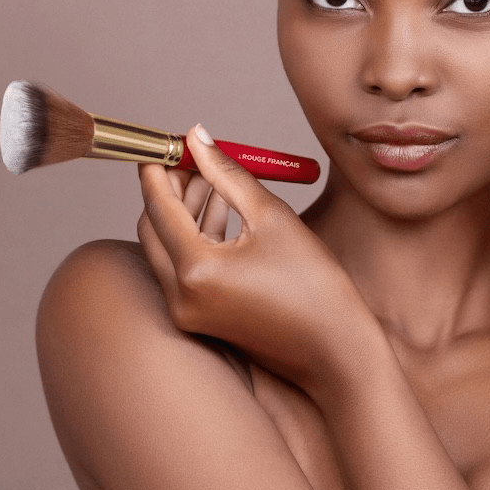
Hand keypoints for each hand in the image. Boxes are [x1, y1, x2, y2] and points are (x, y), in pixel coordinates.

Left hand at [137, 125, 371, 391]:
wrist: (336, 351)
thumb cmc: (314, 286)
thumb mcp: (272, 218)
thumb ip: (228, 174)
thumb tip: (198, 138)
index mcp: (196, 270)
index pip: (158, 206)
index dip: (158, 169)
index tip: (164, 142)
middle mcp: (180, 297)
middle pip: (153, 228)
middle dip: (168, 189)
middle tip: (190, 159)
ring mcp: (187, 313)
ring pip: (167, 248)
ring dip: (184, 211)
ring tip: (211, 178)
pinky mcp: (200, 320)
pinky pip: (184, 268)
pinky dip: (195, 237)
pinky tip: (220, 210)